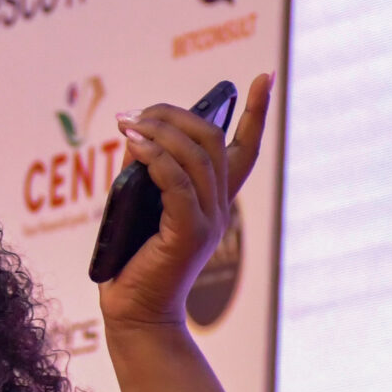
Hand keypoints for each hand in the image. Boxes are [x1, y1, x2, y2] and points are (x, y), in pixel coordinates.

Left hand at [99, 72, 271, 329]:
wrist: (135, 313)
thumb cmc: (133, 263)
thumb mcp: (137, 203)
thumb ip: (143, 167)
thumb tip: (136, 130)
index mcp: (214, 200)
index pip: (243, 149)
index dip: (257, 112)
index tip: (265, 77)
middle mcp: (219, 208)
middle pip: (212, 140)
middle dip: (175, 115)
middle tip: (135, 114)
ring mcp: (208, 221)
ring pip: (195, 156)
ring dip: (159, 131)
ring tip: (127, 124)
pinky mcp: (189, 234)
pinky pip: (176, 182)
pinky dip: (154, 157)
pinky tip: (133, 144)